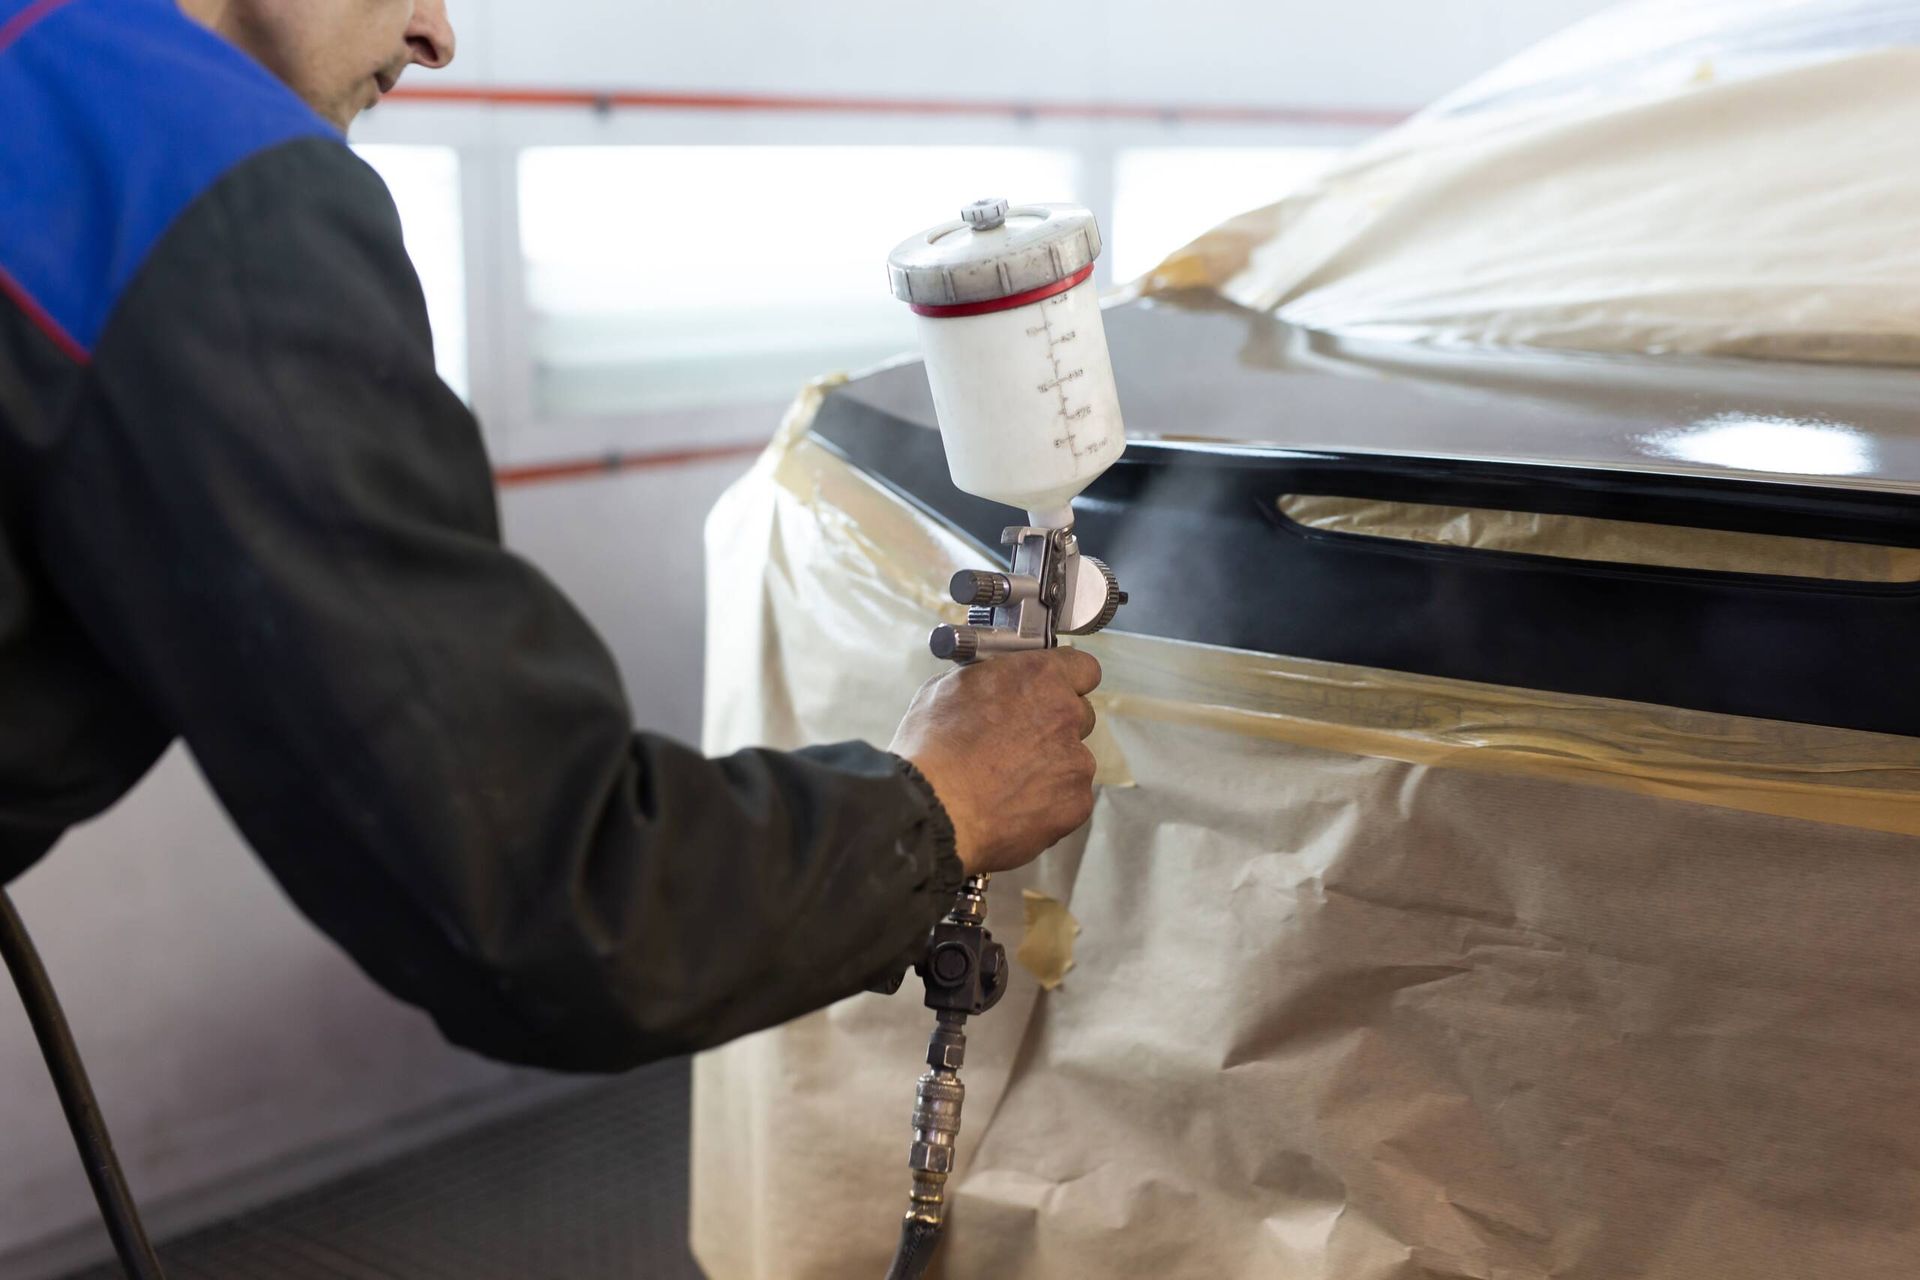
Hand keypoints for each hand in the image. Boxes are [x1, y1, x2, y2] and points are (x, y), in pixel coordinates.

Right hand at [889, 648, 1102, 875]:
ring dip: (1051, 766)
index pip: (1083, 668)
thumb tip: (996, 678)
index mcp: (1041, 677)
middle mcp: (1067, 715)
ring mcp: (1077, 761)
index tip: (1054, 691)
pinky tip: (1014, 805)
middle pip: (1080, 715)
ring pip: (1073, 759)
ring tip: (1007, 782)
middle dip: (1056, 726)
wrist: (934, 808)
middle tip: (1020, 742)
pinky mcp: (1077, 803)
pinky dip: (1049, 803)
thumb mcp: (949, 687)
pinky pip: (1070, 798)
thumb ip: (989, 678)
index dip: (1068, 680)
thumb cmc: (932, 748)